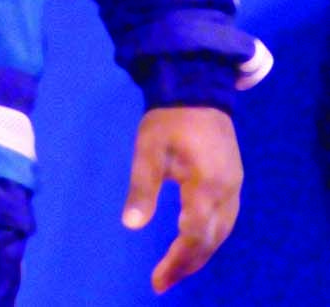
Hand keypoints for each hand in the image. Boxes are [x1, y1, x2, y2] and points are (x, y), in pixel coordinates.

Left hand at [123, 107, 242, 292]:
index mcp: (205, 186)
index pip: (193, 236)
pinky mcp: (235, 179)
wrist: (196, 85)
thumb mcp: (148, 150)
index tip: (158, 279)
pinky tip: (195, 240)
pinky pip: (226, 219)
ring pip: (222, 232)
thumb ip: (142, 189)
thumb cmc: (169, 118)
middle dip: (188, 263)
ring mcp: (235, 185)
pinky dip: (210, 236)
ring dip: (200, 253)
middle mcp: (227, 191)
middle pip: (211, 240)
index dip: (177, 261)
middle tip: (164, 280)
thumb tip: (131, 225)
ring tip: (177, 267)